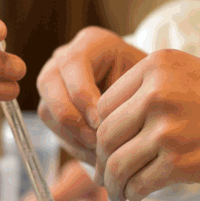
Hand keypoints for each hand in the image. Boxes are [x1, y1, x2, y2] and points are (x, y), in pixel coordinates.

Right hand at [36, 27, 146, 163]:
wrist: (149, 93)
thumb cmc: (152, 85)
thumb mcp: (146, 83)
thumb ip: (127, 97)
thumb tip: (103, 131)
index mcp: (91, 43)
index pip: (73, 63)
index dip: (83, 95)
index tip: (102, 122)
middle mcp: (65, 58)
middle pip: (48, 83)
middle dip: (71, 117)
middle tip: (96, 141)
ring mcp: (55, 82)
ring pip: (47, 109)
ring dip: (72, 135)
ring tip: (99, 153)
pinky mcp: (54, 107)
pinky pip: (54, 128)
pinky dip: (74, 145)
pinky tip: (96, 157)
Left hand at [94, 49, 199, 200]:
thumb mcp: (193, 77)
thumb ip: (155, 93)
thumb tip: (120, 127)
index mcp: (157, 65)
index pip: (105, 103)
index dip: (102, 131)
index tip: (109, 147)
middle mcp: (156, 92)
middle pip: (104, 134)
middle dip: (103, 160)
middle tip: (110, 176)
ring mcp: (167, 127)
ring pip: (116, 162)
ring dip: (115, 183)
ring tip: (121, 191)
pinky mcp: (180, 161)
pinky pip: (139, 183)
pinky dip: (136, 193)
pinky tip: (142, 194)